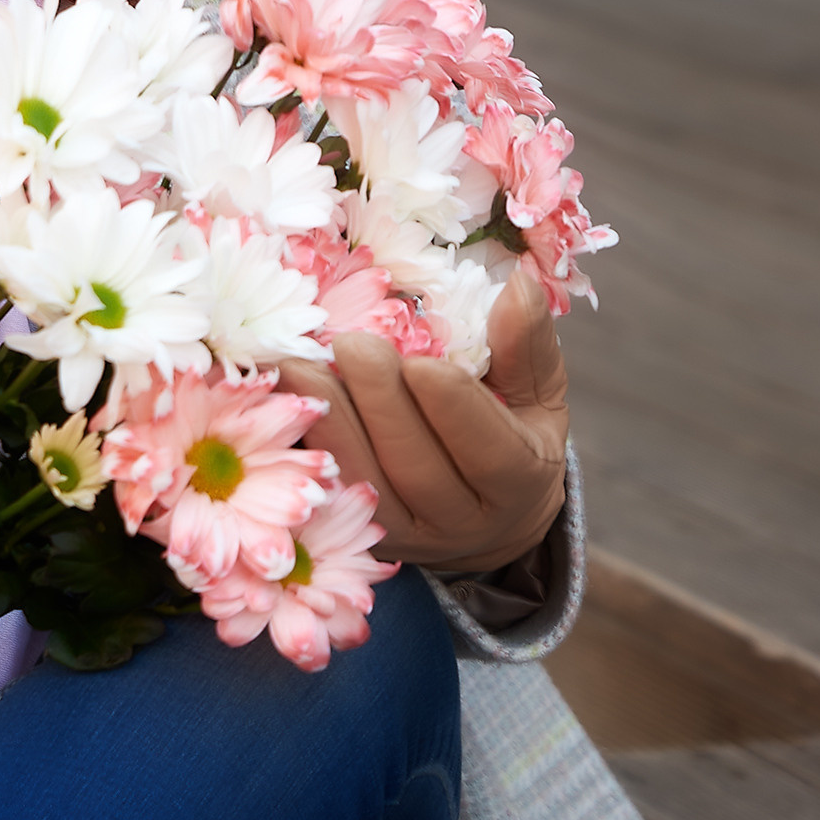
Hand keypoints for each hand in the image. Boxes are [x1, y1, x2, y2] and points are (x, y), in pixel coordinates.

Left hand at [275, 259, 568, 579]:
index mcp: (519, 482)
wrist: (492, 517)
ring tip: (301, 366)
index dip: (455, 409)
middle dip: (380, 402)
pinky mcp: (365, 532)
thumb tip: (520, 285)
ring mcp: (411, 534)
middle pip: (417, 467)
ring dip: (331, 422)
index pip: (490, 453)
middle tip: (351, 343)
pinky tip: (282, 401)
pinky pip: (331, 493)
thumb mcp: (537, 394)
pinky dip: (307, 446)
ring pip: (367, 482)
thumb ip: (527, 345)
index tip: (422, 362)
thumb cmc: (514, 434)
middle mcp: (465, 521)